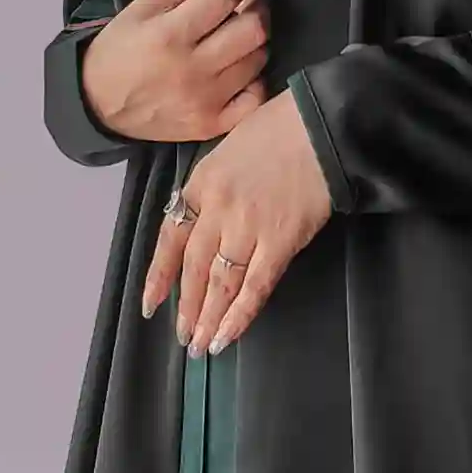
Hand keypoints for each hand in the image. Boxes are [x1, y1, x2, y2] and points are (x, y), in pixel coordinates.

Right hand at [80, 0, 269, 142]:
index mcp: (170, 35)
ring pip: (259, 59)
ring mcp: (206, 102)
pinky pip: (257, 97)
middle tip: (247, 1)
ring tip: (237, 31)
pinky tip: (240, 67)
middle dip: (258, 6)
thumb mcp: (150, 1)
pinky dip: (256, 77)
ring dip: (257, 39)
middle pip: (254, 29)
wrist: (99, 103)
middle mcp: (192, 71)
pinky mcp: (213, 124)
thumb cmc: (123, 46)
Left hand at [140, 87, 333, 353]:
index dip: (159, 276)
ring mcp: (247, 227)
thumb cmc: (280, 129)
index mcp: (201, 184)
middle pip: (193, 268)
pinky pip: (255, 286)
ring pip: (220, 283)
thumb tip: (206, 220)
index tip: (151, 304)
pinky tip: (228, 335)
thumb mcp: (228, 148)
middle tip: (182, 337)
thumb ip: (213, 185)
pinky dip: (240, 315)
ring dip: (209, 318)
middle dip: (187, 307)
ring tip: (202, 346)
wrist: (320, 127)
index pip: (170, 238)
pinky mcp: (280, 241)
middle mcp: (217, 210)